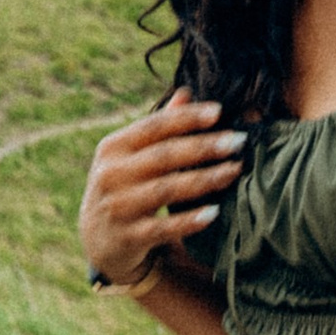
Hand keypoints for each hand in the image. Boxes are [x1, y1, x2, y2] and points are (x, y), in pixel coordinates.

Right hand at [80, 95, 245, 290]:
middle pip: (163, 156)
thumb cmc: (124, 187)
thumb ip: (158, 128)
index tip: (219, 111)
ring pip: (166, 190)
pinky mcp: (127, 237)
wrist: (97, 240)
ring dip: (204, 179)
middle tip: (238, 140)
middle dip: (203, 146)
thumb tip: (186, 93)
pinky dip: (189, 221)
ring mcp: (117, 207)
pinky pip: (163, 228)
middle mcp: (110, 174)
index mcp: (112, 148)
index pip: (153, 126)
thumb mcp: (130, 156)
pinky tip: (214, 212)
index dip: (186, 118)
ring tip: (234, 171)